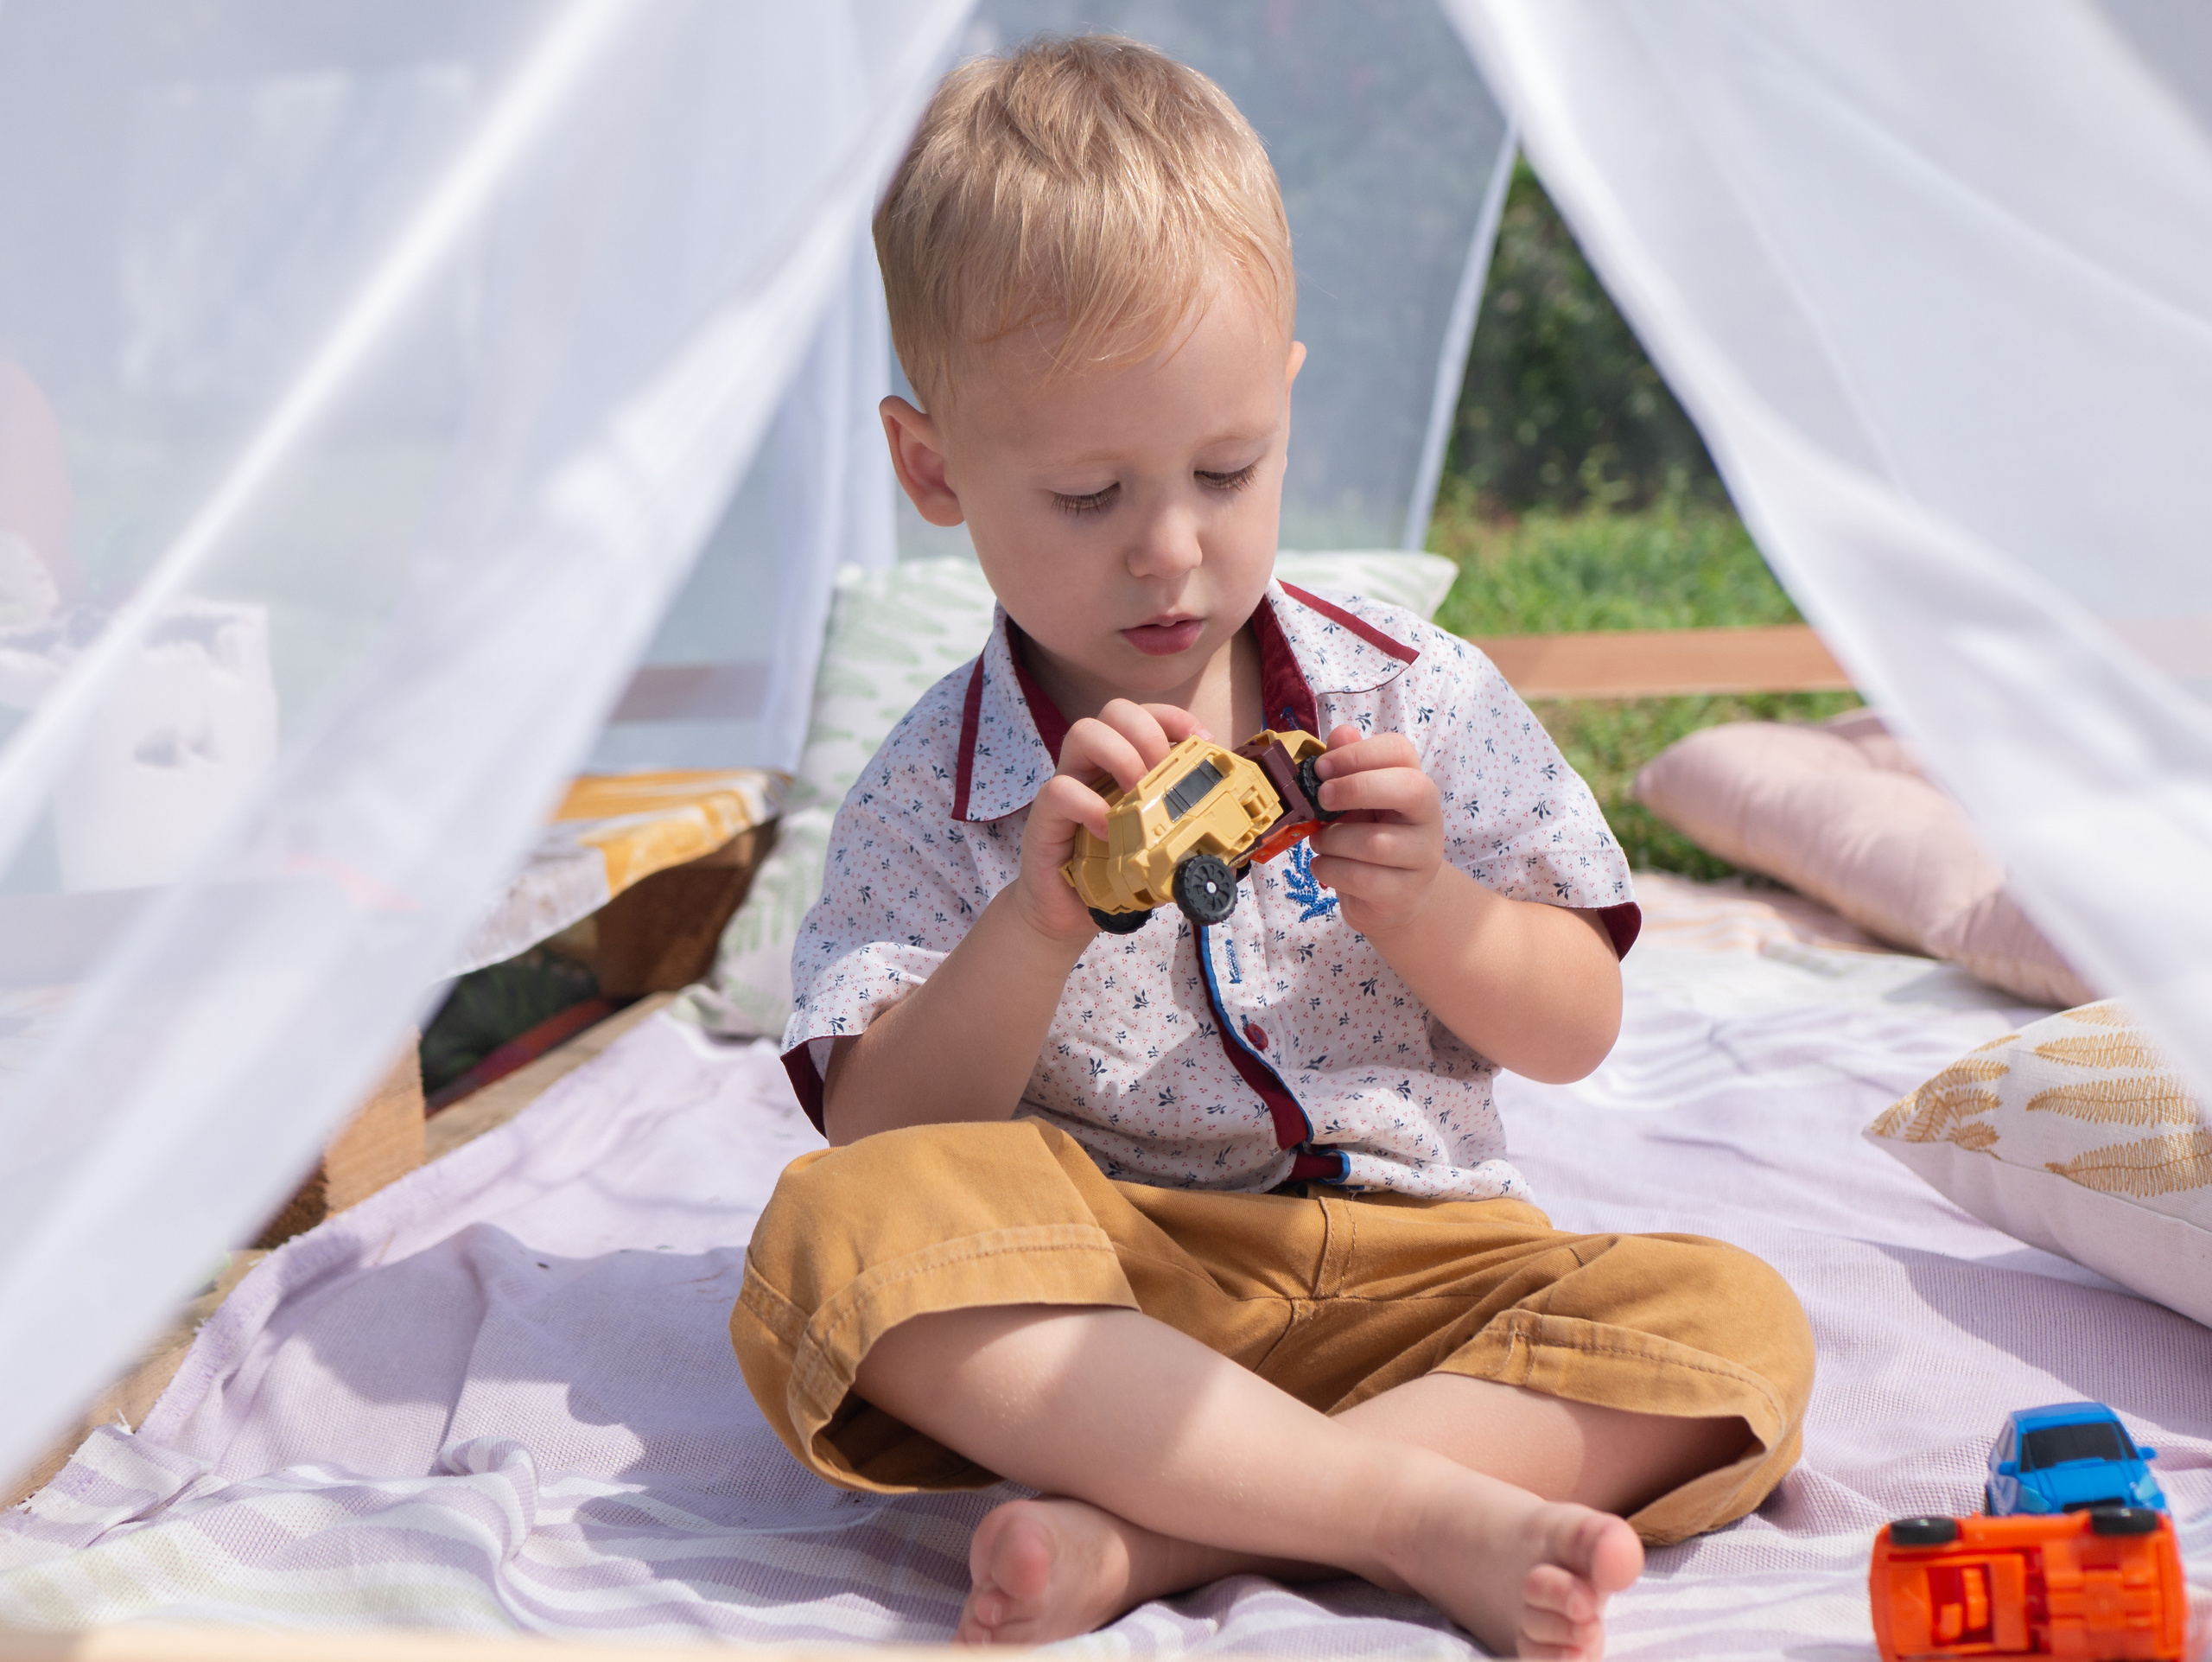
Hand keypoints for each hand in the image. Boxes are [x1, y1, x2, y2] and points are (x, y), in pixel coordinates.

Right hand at [1014, 699, 1207, 941]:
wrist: (1069, 911)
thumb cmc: (1116, 871)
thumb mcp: (1161, 847)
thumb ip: (1190, 832)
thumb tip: (1237, 836)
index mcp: (1127, 763)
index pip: (1148, 715)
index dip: (1176, 718)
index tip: (1201, 741)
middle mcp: (1096, 765)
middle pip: (1115, 710)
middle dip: (1148, 732)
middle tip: (1164, 773)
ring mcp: (1070, 783)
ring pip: (1082, 733)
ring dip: (1121, 756)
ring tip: (1138, 793)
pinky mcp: (1047, 814)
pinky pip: (1060, 789)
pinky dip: (1089, 805)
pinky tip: (1108, 830)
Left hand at [1308, 723, 1444, 937]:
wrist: (1396, 898)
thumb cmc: (1371, 838)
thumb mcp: (1358, 801)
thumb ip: (1348, 767)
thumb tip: (1341, 733)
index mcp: (1414, 783)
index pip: (1400, 751)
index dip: (1357, 753)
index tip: (1320, 768)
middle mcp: (1427, 817)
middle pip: (1409, 788)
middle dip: (1355, 788)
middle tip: (1321, 798)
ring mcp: (1422, 858)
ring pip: (1375, 843)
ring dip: (1332, 840)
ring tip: (1319, 840)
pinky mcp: (1405, 893)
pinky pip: (1362, 878)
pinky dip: (1330, 869)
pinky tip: (1322, 865)